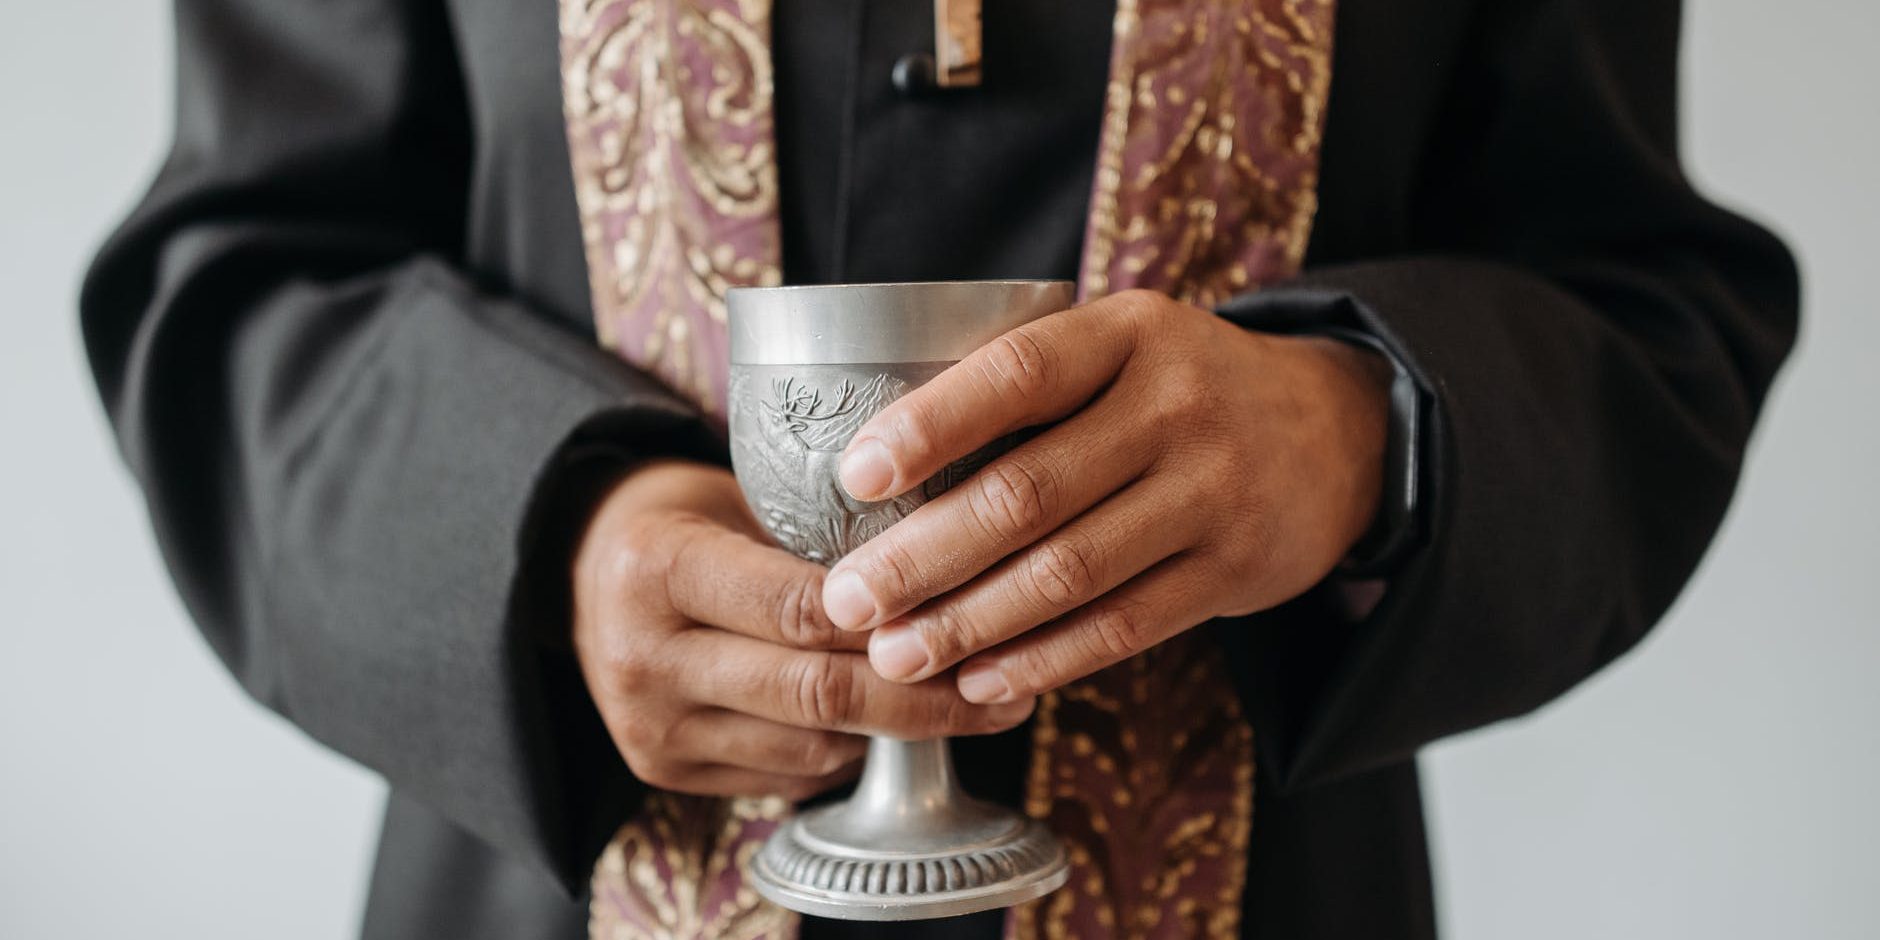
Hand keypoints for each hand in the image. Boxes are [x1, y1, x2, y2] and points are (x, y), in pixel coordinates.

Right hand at [572, 460, 1035, 799]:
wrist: (580, 568)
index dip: (894, 621)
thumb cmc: (686, 516)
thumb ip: (820, 534)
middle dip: (922, 697)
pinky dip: (849, 751)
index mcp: (660, 566)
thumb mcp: (736, 492)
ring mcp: (650, 725)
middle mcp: (644, 655)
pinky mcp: (661, 771)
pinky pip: (788, 775)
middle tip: (1003, 688)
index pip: (800, 608)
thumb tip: (949, 558)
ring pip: (812, 745)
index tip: (977, 615)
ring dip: (896, 731)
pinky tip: (889, 722)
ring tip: (969, 702)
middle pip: (815, 693)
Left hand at [818, 290, 1391, 703]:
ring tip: (896, 653)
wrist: (1338, 430)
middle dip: (923, 556)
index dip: (931, 425)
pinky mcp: (1235, 569)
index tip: (856, 477)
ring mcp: (1213, 490)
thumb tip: (877, 466)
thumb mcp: (1123, 347)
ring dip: (970, 622)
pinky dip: (1044, 659)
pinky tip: (981, 680)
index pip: (1019, 373)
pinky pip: (1124, 626)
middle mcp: (1177, 405)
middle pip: (1029, 491)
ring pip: (1069, 572)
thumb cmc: (1180, 389)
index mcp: (1129, 333)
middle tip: (847, 601)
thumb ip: (1030, 384)